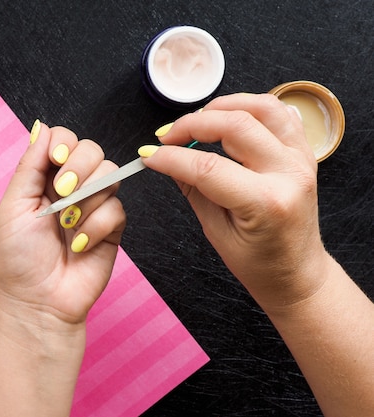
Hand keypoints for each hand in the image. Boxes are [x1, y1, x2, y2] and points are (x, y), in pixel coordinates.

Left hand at [0, 121, 125, 328]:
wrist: (38, 303)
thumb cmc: (18, 259)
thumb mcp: (14, 206)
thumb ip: (31, 165)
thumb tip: (42, 127)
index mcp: (43, 179)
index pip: (64, 139)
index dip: (64, 144)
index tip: (56, 159)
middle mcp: (71, 188)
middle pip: (92, 150)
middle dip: (78, 168)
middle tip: (61, 193)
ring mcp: (93, 206)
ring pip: (109, 174)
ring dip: (86, 200)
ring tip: (67, 226)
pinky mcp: (112, 227)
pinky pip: (117, 208)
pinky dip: (96, 226)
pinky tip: (79, 245)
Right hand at [140, 93, 326, 309]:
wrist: (296, 274)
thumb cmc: (258, 263)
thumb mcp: (216, 231)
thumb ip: (192, 189)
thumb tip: (164, 160)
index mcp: (266, 203)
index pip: (208, 167)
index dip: (172, 157)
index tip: (149, 155)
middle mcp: (289, 174)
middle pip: (235, 126)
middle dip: (192, 124)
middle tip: (166, 136)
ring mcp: (302, 160)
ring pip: (262, 107)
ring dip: (223, 105)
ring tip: (196, 120)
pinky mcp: (304, 153)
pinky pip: (280, 113)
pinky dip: (251, 106)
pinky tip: (228, 117)